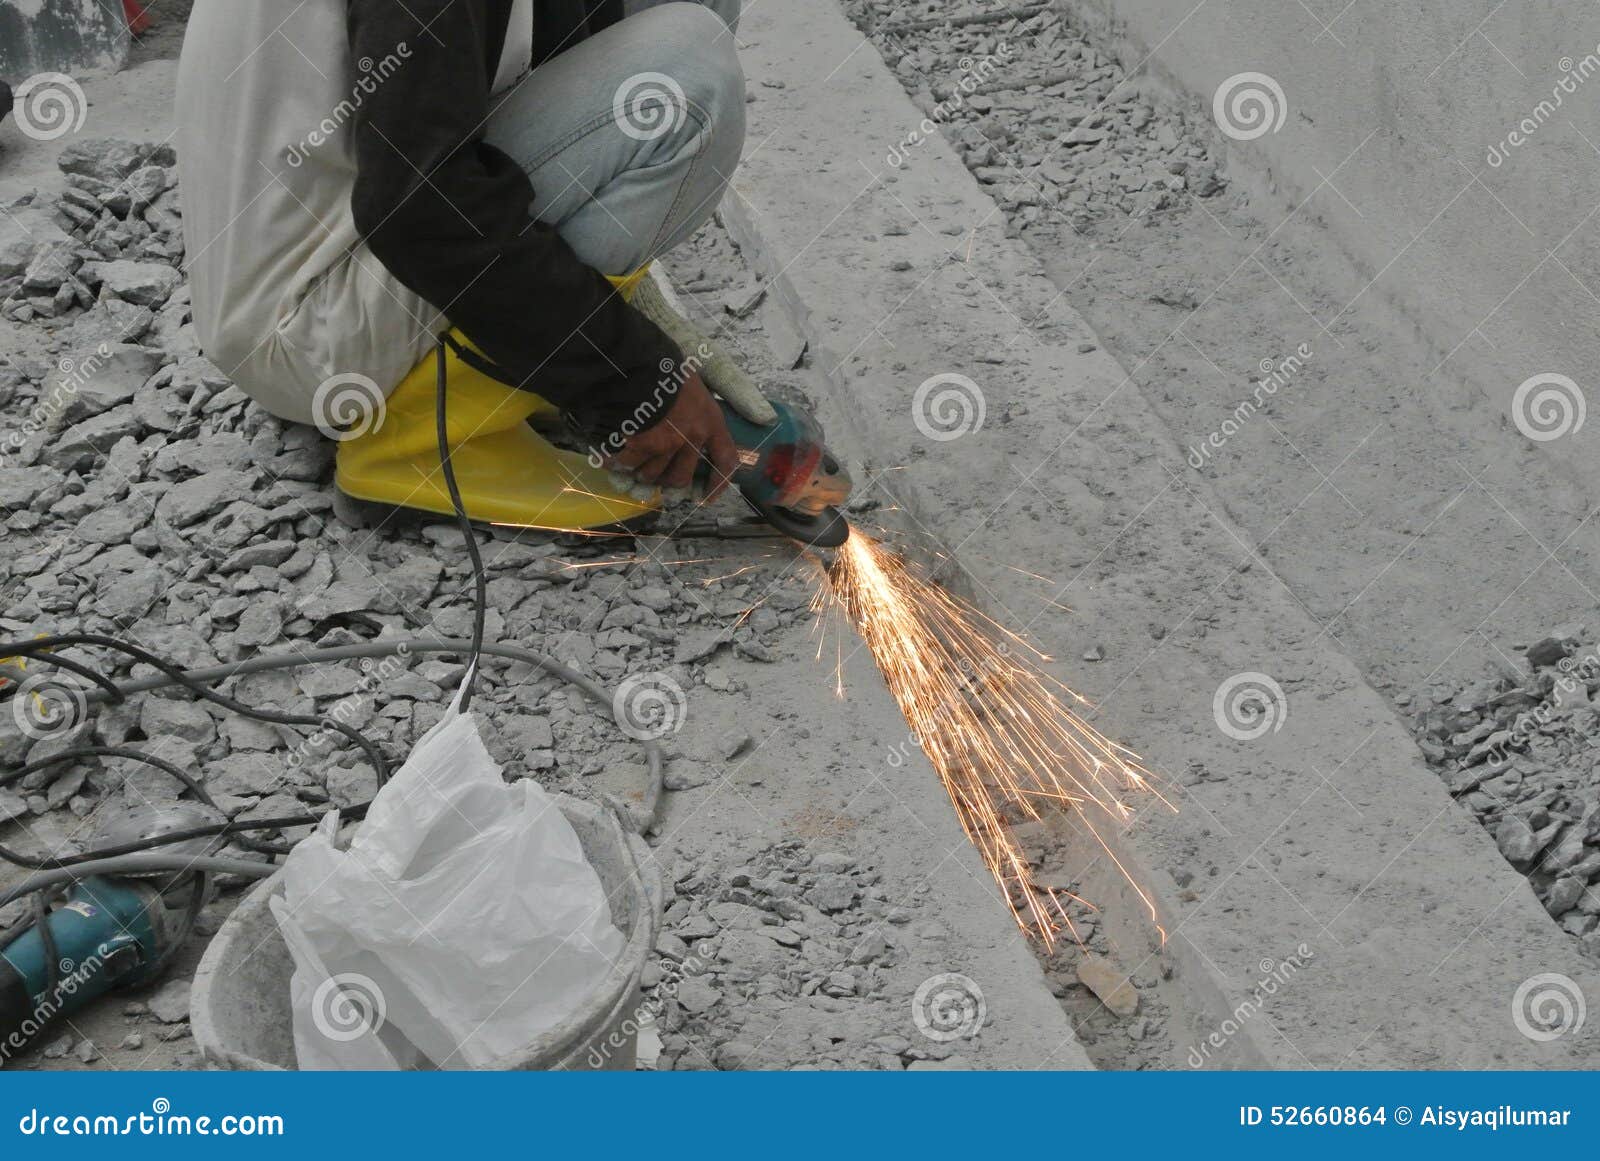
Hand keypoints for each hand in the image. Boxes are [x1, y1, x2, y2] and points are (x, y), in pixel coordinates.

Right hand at [610, 374, 738, 498]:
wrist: (640, 362)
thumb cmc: (669, 367)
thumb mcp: (694, 382)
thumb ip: (698, 404)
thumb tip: (706, 411)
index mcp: (711, 421)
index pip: (725, 460)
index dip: (718, 483)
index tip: (708, 498)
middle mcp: (692, 438)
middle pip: (681, 477)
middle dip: (667, 480)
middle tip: (657, 475)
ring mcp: (665, 444)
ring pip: (652, 474)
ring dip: (641, 472)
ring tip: (631, 461)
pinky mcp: (640, 445)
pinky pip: (628, 464)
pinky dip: (618, 462)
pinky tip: (611, 456)